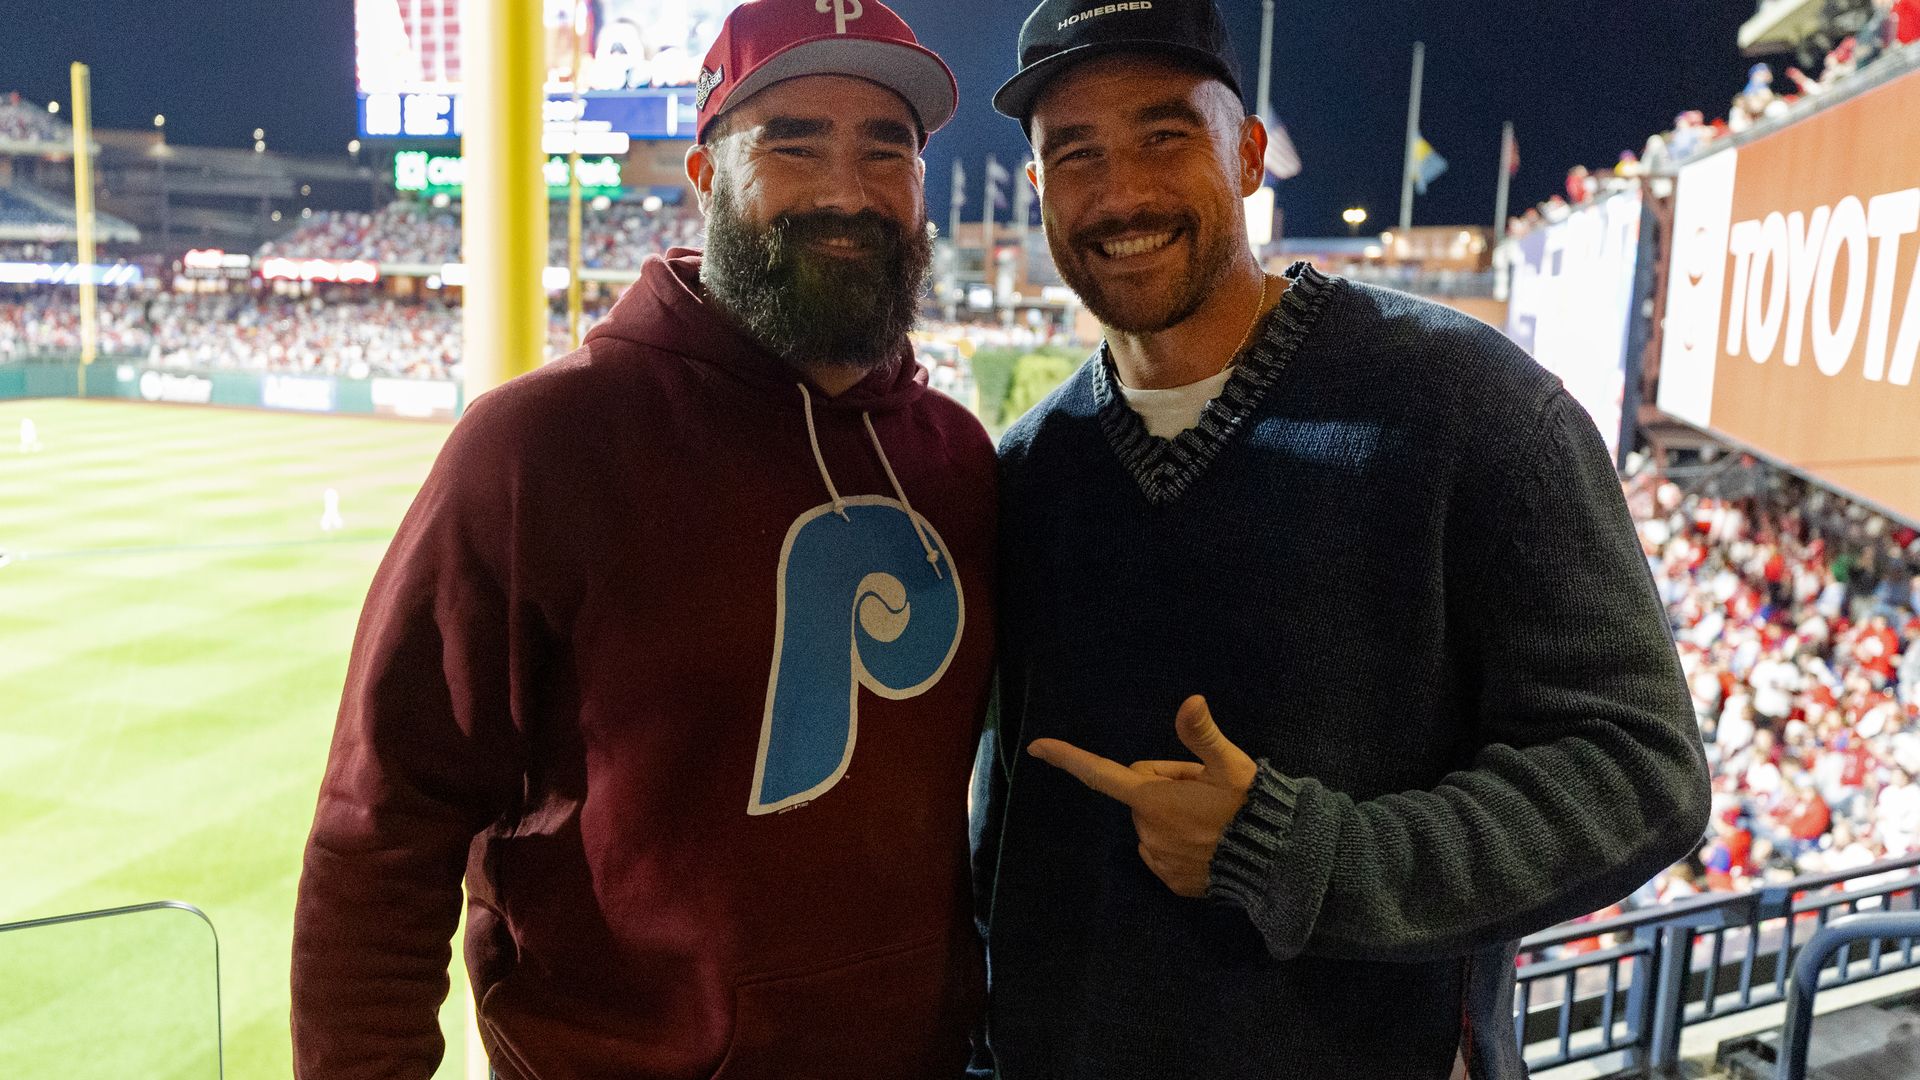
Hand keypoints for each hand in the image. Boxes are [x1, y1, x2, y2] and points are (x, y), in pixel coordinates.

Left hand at [1028, 695, 1257, 896]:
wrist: (1276, 864)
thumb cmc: (1250, 809)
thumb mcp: (1230, 766)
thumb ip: (1202, 735)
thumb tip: (1190, 701)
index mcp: (1153, 799)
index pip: (1100, 773)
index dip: (1067, 758)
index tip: (1036, 747)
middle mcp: (1147, 832)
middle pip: (1142, 796)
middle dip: (1166, 789)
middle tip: (1205, 791)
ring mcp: (1158, 861)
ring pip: (1155, 825)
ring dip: (1175, 817)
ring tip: (1214, 818)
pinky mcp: (1173, 883)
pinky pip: (1166, 853)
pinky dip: (1182, 844)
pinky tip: (1211, 843)